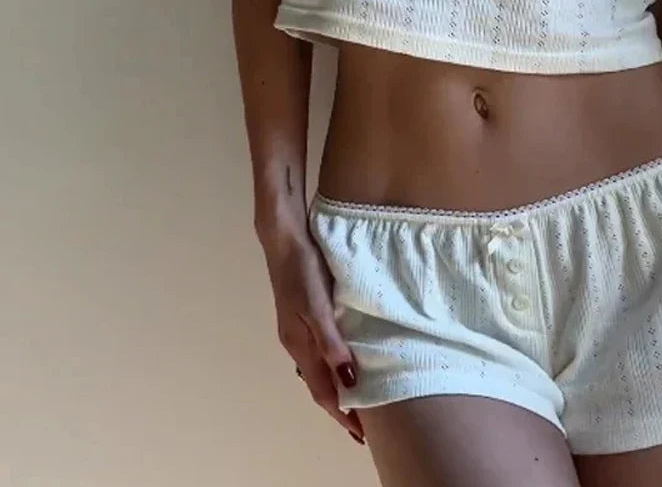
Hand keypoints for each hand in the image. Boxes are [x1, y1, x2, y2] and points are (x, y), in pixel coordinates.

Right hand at [261, 228, 365, 443]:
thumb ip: (331, 343)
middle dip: (339, 407)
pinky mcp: (303, 315)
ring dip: (336, 387)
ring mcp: (298, 329)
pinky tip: (344, 362)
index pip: (322, 390)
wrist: (284, 238)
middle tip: (364, 426)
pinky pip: (320, 351)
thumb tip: (348, 381)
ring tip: (358, 399)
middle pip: (319, 384)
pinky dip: (333, 365)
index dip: (341, 413)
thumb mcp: (318, 306)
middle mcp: (297, 342)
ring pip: (319, 368)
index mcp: (300, 344)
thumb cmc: (303, 270)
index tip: (360, 435)